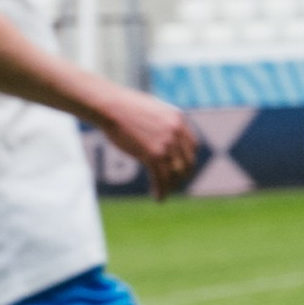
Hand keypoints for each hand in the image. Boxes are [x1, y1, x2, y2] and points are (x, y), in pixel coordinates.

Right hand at [94, 84, 201, 200]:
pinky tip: (158, 198)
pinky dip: (161, 190)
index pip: (192, 146)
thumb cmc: (124, 107)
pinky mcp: (152, 154)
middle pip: (188, 161)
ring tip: (164, 193)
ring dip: (171, 186)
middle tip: (174, 184)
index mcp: (178, 119)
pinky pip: (161, 178)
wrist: (110, 106)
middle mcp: (176, 132)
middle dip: (182, 176)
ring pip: (175, 173)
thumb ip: (162, 123)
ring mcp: (166, 144)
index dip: (188, 160)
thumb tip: (162, 136)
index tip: (182, 169)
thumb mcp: (152, 110)